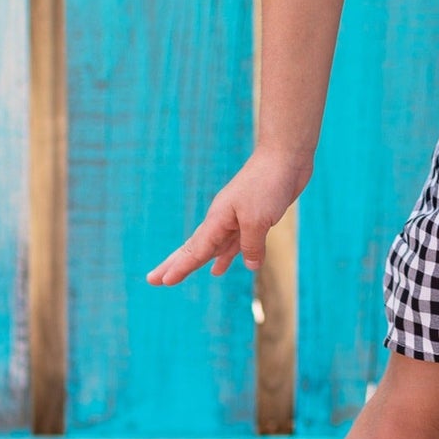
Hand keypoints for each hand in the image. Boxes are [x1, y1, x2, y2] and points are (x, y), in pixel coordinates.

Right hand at [146, 148, 311, 284]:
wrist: (284, 157)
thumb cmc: (268, 184)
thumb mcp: (258, 220)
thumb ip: (251, 245)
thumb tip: (250, 265)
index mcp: (218, 219)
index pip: (195, 249)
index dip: (179, 267)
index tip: (160, 282)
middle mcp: (222, 220)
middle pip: (195, 248)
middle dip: (176, 264)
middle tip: (153, 280)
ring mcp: (236, 218)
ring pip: (212, 247)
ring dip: (197, 262)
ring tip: (177, 276)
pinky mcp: (253, 218)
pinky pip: (234, 243)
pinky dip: (225, 256)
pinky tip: (218, 268)